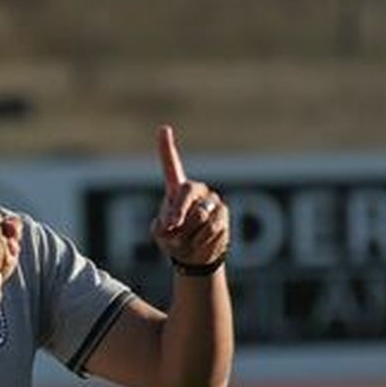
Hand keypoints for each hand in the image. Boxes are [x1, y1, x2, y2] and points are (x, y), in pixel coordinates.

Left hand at [149, 125, 228, 268]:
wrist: (195, 257)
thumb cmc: (174, 240)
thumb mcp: (162, 235)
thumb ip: (163, 227)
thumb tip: (173, 224)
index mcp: (176, 189)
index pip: (171, 165)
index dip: (166, 148)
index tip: (163, 129)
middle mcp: (195, 190)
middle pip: (186, 191)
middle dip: (177, 210)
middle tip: (171, 226)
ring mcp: (211, 200)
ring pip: (198, 215)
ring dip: (187, 232)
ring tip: (187, 239)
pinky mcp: (223, 213)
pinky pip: (210, 227)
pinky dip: (200, 239)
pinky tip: (199, 242)